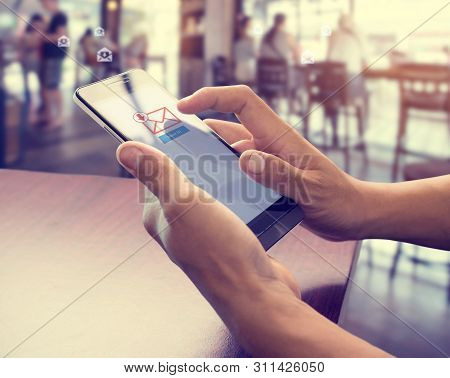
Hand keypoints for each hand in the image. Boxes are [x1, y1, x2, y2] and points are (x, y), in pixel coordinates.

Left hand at [116, 141, 300, 352]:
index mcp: (158, 216)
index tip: (177, 126)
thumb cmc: (218, 251)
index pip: (152, 173)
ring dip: (221, 175)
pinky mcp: (227, 234)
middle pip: (183, 179)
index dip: (161, 149)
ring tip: (235, 159)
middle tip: (215, 141)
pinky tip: (249, 182)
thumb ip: (157, 175)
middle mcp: (178, 224)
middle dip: (197, 159)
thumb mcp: (183, 205)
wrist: (257, 292)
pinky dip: (238, 191)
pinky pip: (230, 202)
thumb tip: (124, 148)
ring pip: (209, 189)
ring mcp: (203, 230)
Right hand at [178, 85, 367, 240]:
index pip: (242, 101)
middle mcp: (268, 144)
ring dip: (207, 155)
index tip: (184, 106)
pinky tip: (209, 193)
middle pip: (227, 125)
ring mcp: (267, 161)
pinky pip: (237, 172)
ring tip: (182, 171)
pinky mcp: (267, 178)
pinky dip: (221, 176)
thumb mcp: (312, 190)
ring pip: (228, 151)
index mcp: (279, 137)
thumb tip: (244, 158)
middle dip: (198, 129)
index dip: (212, 96)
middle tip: (170, 144)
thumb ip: (280, 174)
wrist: (352, 214)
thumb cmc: (338, 200)